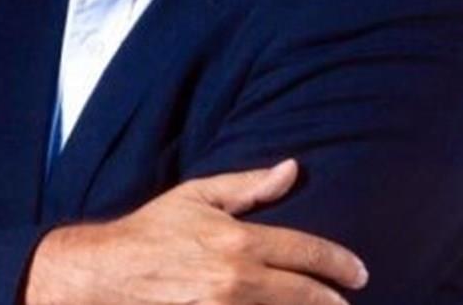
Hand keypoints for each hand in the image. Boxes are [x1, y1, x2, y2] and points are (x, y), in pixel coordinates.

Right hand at [23, 159, 368, 304]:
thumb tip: (292, 170)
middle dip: (332, 301)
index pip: (307, 253)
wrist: (103, 276)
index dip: (340, 264)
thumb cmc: (149, 233)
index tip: (359, 274)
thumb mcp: (196, 197)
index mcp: (238, 242)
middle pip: (305, 296)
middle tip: (346, 303)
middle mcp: (237, 281)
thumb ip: (248, 186)